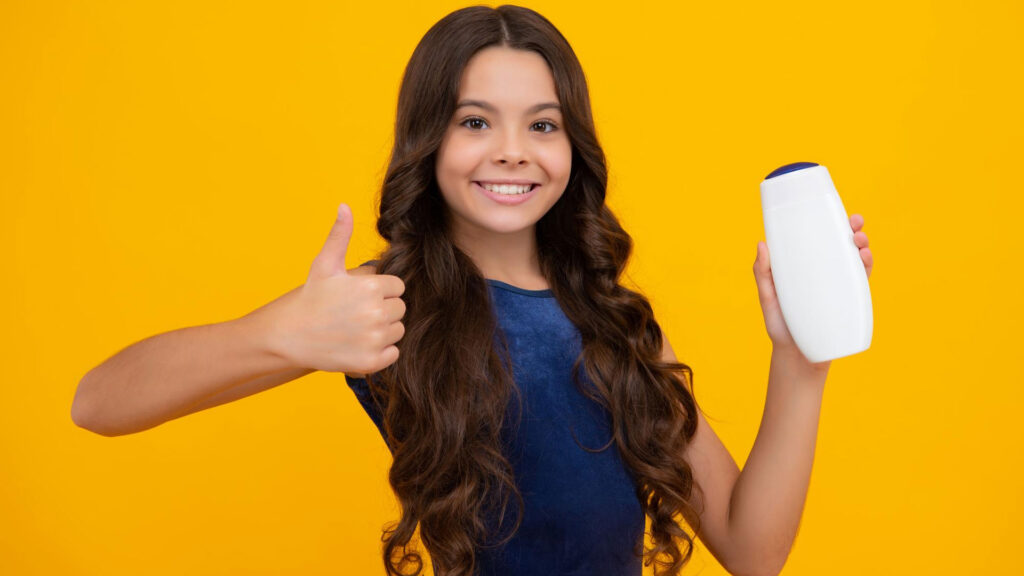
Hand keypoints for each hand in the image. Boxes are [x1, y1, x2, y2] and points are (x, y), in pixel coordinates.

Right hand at [271, 203, 405, 373]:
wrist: (289, 336)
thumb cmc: (310, 298)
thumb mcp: (325, 264)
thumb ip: (340, 235)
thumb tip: (345, 206)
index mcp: (372, 287)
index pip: (398, 287)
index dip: (381, 290)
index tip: (359, 296)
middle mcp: (377, 313)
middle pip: (400, 309)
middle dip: (383, 309)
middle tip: (355, 313)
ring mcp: (374, 339)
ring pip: (398, 331)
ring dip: (383, 331)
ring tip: (356, 328)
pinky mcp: (371, 361)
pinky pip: (393, 353)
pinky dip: (380, 352)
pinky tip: (358, 344)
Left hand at [753, 213, 872, 365]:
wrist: (797, 357)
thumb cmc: (780, 326)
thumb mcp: (768, 297)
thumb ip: (763, 274)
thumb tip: (761, 243)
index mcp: (806, 268)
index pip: (820, 240)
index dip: (830, 223)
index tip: (836, 211)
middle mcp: (825, 274)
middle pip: (842, 246)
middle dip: (853, 231)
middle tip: (854, 225)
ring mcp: (839, 287)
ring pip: (855, 261)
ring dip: (863, 246)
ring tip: (859, 242)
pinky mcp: (849, 303)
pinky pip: (862, 282)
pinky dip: (867, 268)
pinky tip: (866, 259)